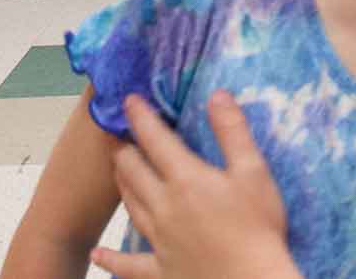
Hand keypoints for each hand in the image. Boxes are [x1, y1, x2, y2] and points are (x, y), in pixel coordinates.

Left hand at [97, 92, 296, 278]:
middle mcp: (164, 207)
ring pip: (130, 206)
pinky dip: (111, 260)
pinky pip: (129, 265)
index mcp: (185, 180)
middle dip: (125, 150)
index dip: (141, 117)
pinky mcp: (160, 271)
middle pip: (134, 172)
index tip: (129, 100)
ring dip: (121, 184)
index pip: (156, 140)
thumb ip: (233, 131)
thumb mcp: (253, 172)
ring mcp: (159, 241)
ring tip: (117, 170)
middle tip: (120, 136)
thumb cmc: (258, 228)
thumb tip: (217, 95)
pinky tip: (97, 255)